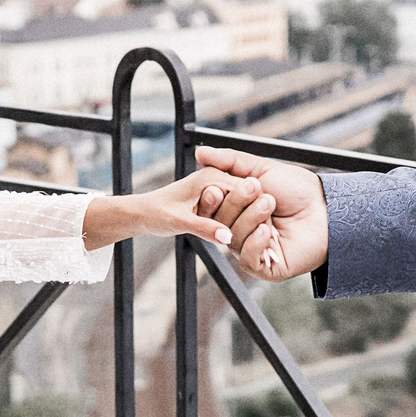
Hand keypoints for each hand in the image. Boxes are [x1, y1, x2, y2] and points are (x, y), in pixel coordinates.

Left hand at [81, 168, 268, 250]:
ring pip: (242, 205)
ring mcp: (217, 189)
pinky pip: (234, 211)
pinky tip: (254, 237)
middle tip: (273, 235)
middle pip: (246, 197)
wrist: (142, 212)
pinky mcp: (215, 200)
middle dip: (257, 215)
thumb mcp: (180, 222)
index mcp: (211, 178)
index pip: (244, 191)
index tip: (272, 230)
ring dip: (251, 220)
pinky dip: (241, 222)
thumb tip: (227, 238)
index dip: (257, 210)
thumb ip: (205, 228)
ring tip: (267, 238)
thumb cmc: (157, 213)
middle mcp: (216, 180)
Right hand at [194, 147, 327, 281]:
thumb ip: (230, 161)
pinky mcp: (265, 268)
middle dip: (236, 203)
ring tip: (270, 203)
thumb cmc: (297, 189)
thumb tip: (199, 153)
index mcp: (236, 210)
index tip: (216, 187)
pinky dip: (255, 243)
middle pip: (219, 222)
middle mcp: (240, 231)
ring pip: (233, 237)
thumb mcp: (261, 169)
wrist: (326, 208)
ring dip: (251, 217)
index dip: (211, 199)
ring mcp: (252, 250)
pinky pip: (247, 259)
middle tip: (256, 188)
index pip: (210, 208)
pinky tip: (268, 231)